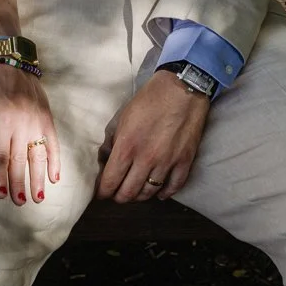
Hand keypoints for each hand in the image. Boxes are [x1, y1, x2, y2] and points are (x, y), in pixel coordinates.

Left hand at [0, 63, 59, 205]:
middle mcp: (22, 125)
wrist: (14, 64)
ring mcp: (37, 123)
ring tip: (38, 197)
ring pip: (39, 155)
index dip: (0, 176)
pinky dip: (55, 162)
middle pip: (20, 160)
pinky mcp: (47, 120)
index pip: (0, 155)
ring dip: (39, 178)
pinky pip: (53, 144)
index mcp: (2, 122)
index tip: (1, 194)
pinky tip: (54, 178)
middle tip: (19, 202)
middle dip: (20, 182)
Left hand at [97, 71, 209, 202]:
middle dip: (119, 197)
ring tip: (135, 192)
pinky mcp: (184, 161)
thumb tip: (105, 159)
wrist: (182, 88)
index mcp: (127, 148)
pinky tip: (158, 193)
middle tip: (116, 194)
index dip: (103, 192)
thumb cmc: (149, 100)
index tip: (101, 192)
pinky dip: (164, 194)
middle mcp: (146, 159)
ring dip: (139, 196)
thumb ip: (112, 141)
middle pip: (128, 193)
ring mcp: (167, 162)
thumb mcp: (123, 118)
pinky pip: (173, 187)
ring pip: (149, 193)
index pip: (110, 182)